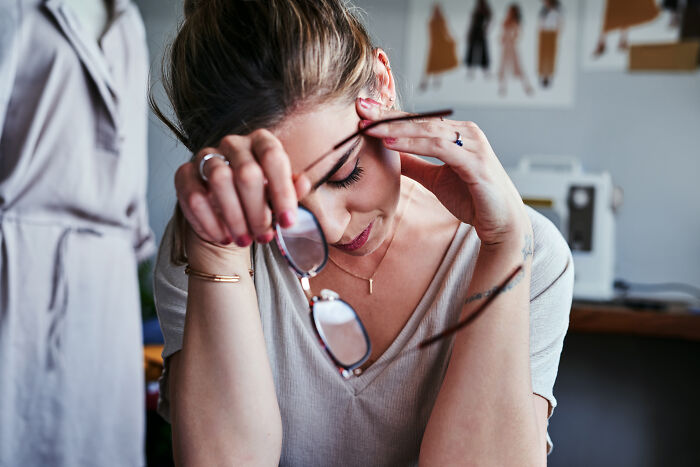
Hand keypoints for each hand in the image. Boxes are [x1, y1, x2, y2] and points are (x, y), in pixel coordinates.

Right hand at [174, 130, 310, 260]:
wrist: (227, 216)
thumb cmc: (259, 202)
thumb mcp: (279, 197)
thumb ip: (291, 189)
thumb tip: (303, 183)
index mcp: (261, 142)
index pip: (273, 157)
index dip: (282, 191)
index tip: (288, 222)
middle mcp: (233, 144)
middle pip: (246, 171)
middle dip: (258, 211)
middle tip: (264, 237)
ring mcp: (206, 156)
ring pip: (219, 180)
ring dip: (235, 217)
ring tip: (245, 240)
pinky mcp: (185, 174)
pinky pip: (194, 197)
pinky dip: (210, 222)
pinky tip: (223, 237)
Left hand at [357, 99, 530, 246]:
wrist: (501, 223)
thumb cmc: (472, 198)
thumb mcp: (435, 179)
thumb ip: (415, 163)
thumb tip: (388, 152)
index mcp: (457, 133)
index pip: (419, 120)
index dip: (390, 114)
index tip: (363, 110)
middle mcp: (467, 133)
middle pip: (421, 120)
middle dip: (389, 115)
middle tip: (361, 108)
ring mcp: (473, 146)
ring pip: (429, 131)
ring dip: (396, 128)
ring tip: (370, 127)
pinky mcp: (476, 163)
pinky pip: (439, 148)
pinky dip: (414, 144)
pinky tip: (392, 143)